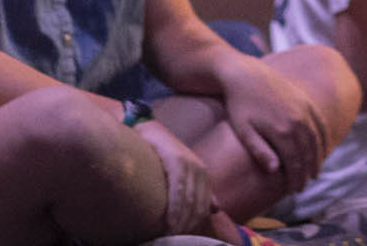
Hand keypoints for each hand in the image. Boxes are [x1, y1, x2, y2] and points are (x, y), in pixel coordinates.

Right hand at [135, 120, 215, 235]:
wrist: (150, 130)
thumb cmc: (163, 154)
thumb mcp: (184, 173)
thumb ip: (198, 190)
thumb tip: (217, 209)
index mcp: (203, 174)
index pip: (204, 206)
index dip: (196, 225)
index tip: (185, 237)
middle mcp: (199, 169)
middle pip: (197, 206)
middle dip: (188, 226)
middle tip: (176, 238)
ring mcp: (189, 163)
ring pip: (188, 201)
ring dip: (181, 221)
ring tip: (171, 235)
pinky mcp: (176, 160)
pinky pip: (178, 189)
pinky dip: (175, 208)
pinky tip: (169, 220)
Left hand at [221, 57, 332, 194]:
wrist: (244, 73)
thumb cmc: (239, 104)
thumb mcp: (244, 130)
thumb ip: (260, 151)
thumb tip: (276, 171)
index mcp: (282, 130)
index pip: (295, 162)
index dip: (296, 178)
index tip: (295, 190)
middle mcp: (297, 120)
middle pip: (308, 153)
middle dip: (307, 172)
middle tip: (304, 186)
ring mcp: (303, 108)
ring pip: (316, 139)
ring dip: (317, 157)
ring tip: (315, 172)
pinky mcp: (304, 99)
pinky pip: (319, 122)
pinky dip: (323, 136)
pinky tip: (323, 147)